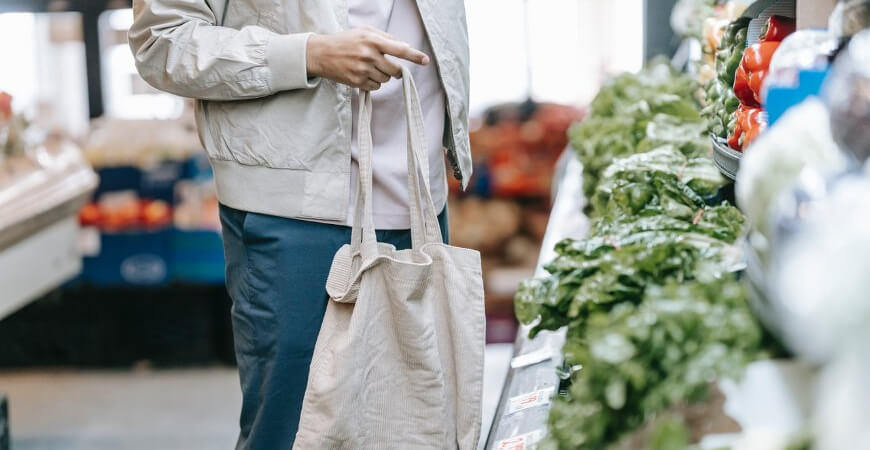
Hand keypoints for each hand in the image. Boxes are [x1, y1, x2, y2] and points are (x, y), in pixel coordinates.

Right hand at [306, 27, 429, 90]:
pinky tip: (363, 75)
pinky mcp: (357, 82)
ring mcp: (363, 70)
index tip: (425, 60)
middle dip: (396, 70)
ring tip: (369, 68)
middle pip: (395, 70)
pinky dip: (374, 83)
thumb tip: (403, 46)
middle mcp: (369, 55)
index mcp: (373, 40)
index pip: (399, 49)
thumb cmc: (345, 41)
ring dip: (383, 76)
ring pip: (386, 79)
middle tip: (389, 66)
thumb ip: (385, 37)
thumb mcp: (364, 31)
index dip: (414, 56)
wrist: (321, 53)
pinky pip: (376, 87)